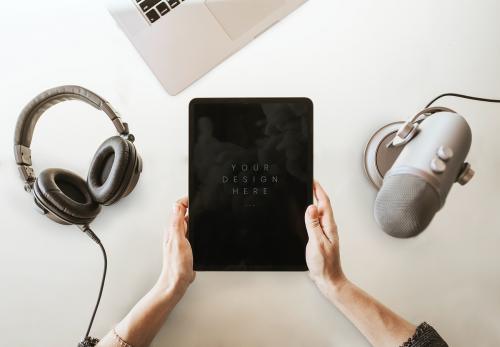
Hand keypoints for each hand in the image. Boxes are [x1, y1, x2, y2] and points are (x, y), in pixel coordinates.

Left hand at [158, 197, 195, 297]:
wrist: (177, 281)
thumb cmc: (176, 265)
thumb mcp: (178, 241)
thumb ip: (177, 223)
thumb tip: (177, 205)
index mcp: (172, 228)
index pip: (177, 207)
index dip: (186, 200)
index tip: (195, 197)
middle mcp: (175, 232)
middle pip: (184, 213)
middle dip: (192, 206)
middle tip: (202, 203)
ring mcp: (181, 238)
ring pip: (189, 222)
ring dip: (195, 217)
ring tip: (204, 213)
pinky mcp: (186, 245)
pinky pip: (192, 231)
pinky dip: (197, 228)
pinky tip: (202, 230)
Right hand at [305, 182, 346, 296]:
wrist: (328, 279)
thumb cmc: (325, 265)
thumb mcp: (317, 243)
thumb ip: (313, 225)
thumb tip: (311, 207)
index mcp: (329, 226)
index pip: (324, 203)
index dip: (318, 190)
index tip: (313, 181)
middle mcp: (328, 227)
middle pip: (323, 205)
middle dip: (316, 192)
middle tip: (309, 183)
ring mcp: (325, 232)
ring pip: (319, 212)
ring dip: (314, 201)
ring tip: (308, 193)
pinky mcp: (320, 237)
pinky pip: (316, 221)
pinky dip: (311, 213)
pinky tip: (307, 214)